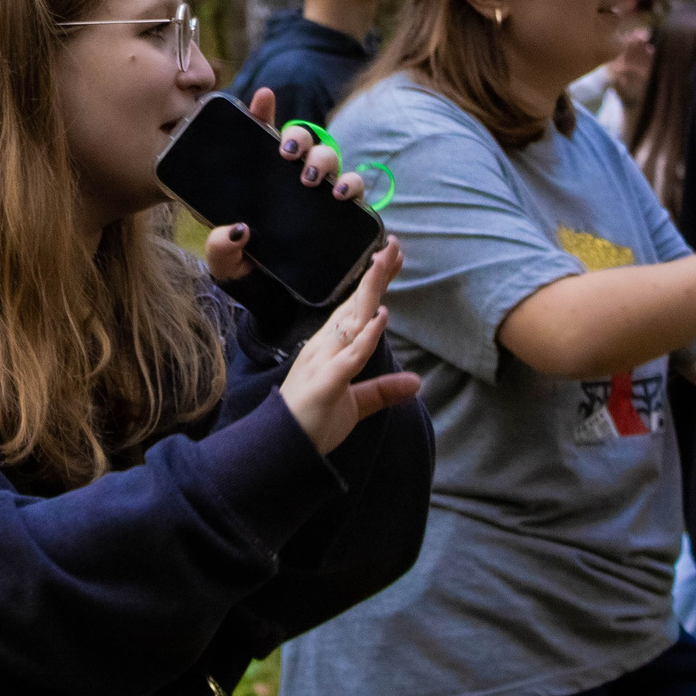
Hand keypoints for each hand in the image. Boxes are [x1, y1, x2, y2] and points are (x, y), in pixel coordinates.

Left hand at [203, 88, 369, 281]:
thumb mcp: (225, 263)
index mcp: (257, 179)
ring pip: (327, 156)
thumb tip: (236, 231)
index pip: (259, 136)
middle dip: (298, 136)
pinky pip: (353, 187)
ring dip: (323, 159)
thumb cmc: (246, 270)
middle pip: (300, 139)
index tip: (263, 97)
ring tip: (312, 179)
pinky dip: (352, 185)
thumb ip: (221, 249)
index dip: (263, 111)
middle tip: (288, 153)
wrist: (277, 300)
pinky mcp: (339, 210)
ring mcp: (316, 191)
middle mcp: (289, 178)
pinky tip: (342, 195)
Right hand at [278, 240, 422, 453]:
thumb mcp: (355, 406)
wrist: (280, 451)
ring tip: (387, 262)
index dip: (374, 283)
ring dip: (371, 291)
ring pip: (352, 320)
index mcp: (330, 349)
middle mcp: (325, 347)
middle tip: (394, 244)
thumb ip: (382, 392)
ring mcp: (324, 362)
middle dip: (375, 274)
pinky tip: (381, 316)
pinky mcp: (327, 382)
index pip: (355, 309)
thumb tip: (415, 382)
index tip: (392, 258)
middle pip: (355, 305)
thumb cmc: (311, 425)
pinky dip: (367, 335)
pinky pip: (351, 355)